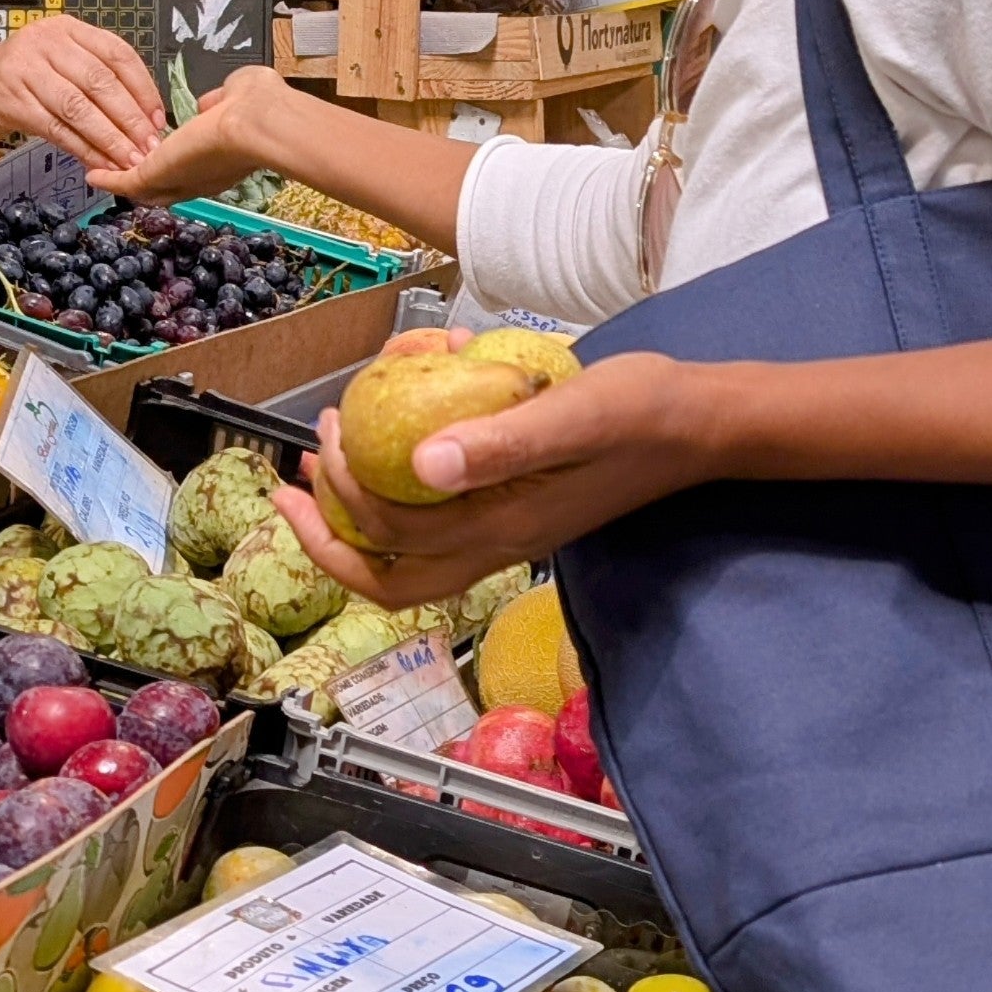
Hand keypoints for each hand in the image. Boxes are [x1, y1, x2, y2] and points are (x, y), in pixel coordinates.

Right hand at [0, 16, 165, 172]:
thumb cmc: (23, 76)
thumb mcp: (61, 62)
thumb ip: (98, 79)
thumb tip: (147, 119)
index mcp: (68, 29)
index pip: (117, 54)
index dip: (143, 89)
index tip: (158, 120)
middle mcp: (47, 42)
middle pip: (100, 82)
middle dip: (131, 120)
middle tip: (151, 148)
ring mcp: (25, 69)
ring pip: (79, 108)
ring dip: (109, 139)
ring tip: (131, 162)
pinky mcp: (11, 100)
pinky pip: (56, 129)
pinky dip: (82, 149)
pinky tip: (100, 165)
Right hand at [92, 61, 295, 201]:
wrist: (259, 122)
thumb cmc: (260, 105)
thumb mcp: (237, 94)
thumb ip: (219, 101)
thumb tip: (210, 105)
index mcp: (221, 157)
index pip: (193, 165)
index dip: (178, 162)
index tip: (162, 153)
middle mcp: (200, 175)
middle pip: (166, 185)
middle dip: (145, 180)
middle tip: (120, 171)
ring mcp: (179, 178)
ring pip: (145, 187)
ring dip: (122, 179)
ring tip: (99, 173)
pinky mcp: (158, 176)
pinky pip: (128, 183)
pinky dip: (110, 181)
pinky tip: (93, 176)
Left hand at [274, 352, 706, 609]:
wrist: (701, 425)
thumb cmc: (644, 412)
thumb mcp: (571, 414)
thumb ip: (501, 443)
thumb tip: (420, 463)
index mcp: (505, 526)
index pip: (396, 533)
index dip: (346, 494)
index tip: (331, 433)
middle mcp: (501, 544)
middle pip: (392, 580)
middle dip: (328, 539)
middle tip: (291, 484)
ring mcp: (510, 535)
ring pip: (413, 565)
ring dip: (358, 529)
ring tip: (323, 475)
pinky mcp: (518, 515)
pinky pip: (441, 534)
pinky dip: (402, 507)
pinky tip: (396, 455)